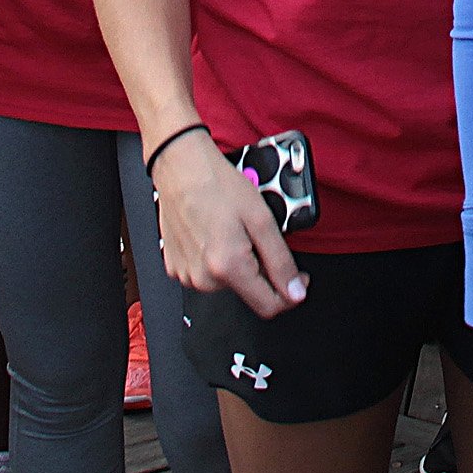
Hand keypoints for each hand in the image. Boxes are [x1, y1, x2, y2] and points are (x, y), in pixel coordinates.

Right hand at [150, 132, 306, 317]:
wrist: (180, 167)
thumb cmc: (218, 185)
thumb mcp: (262, 219)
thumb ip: (281, 261)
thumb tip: (295, 293)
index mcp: (227, 267)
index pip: (268, 306)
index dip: (290, 293)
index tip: (297, 276)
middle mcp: (203, 279)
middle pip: (248, 290)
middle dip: (260, 267)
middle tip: (254, 233)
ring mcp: (186, 274)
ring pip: (227, 281)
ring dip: (237, 261)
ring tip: (232, 229)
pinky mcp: (175, 267)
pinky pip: (206, 273)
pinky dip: (216, 257)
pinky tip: (214, 232)